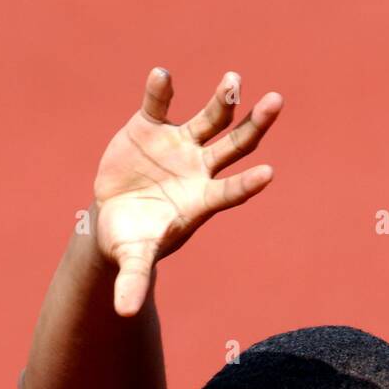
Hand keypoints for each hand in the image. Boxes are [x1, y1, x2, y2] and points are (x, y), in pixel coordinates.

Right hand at [93, 66, 283, 315]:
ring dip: (224, 99)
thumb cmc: (131, 243)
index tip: (268, 173)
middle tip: (276, 102)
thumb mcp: (133, 261)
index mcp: (200, 202)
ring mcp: (179, 144)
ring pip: (210, 118)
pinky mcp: (152, 126)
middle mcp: (198, 169)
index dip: (247, 184)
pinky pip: (159, 103)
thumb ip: (134, 281)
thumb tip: (125, 313)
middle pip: (236, 144)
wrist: (112, 217)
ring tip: (234, 80)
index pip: (231, 192)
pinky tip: (162, 76)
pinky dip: (160, 89)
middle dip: (256, 125)